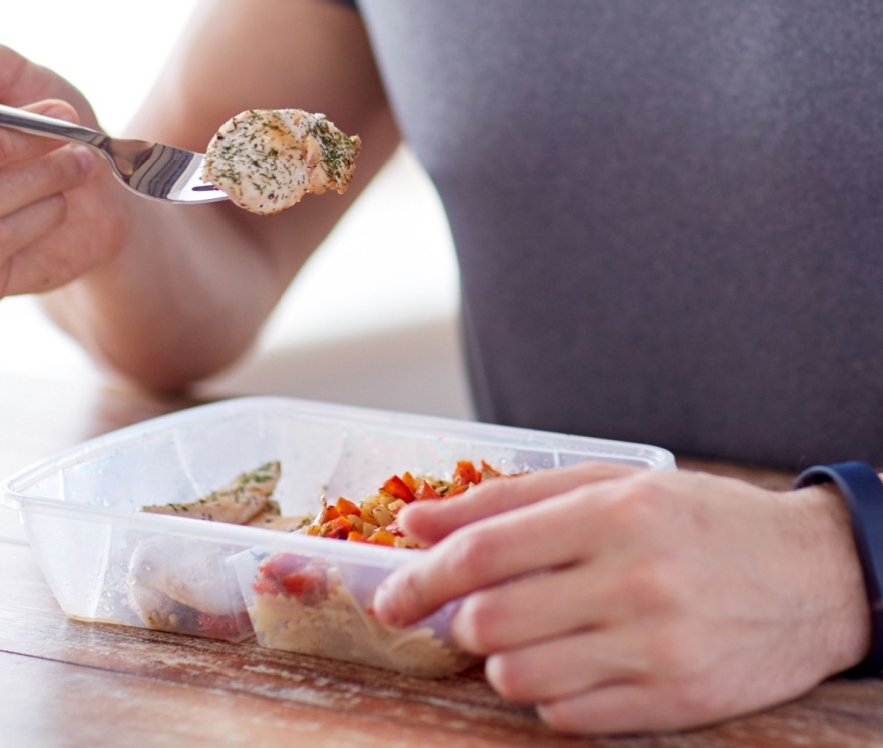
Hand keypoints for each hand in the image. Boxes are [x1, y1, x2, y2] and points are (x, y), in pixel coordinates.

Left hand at [372, 463, 871, 734]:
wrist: (812, 575)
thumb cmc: (694, 518)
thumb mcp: (608, 484)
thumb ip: (507, 500)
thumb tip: (416, 520)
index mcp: (609, 513)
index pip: (483, 551)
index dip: (421, 577)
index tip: (390, 593)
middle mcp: (631, 580)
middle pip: (490, 620)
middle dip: (456, 622)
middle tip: (463, 614)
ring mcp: (656, 647)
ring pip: (521, 676)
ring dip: (499, 661)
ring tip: (521, 637)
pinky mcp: (676, 702)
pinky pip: (569, 717)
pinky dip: (546, 695)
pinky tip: (566, 665)